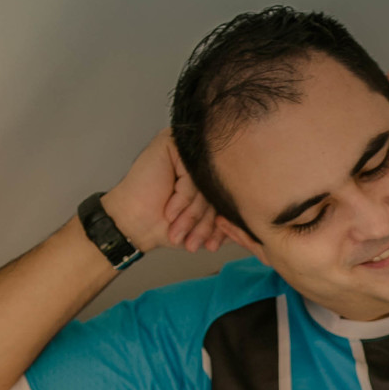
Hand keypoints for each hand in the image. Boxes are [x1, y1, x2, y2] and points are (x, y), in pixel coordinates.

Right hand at [101, 129, 223, 256]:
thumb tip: (254, 226)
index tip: (211, 246)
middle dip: (205, 223)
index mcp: (213, 174)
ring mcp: (188, 149)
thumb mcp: (204, 227)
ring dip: (192, 216)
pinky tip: (168, 210)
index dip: (220, 225)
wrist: (134, 223)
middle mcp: (202, 157)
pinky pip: (191, 178)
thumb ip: (227, 222)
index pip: (228, 197)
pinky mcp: (172, 143)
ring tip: (178, 231)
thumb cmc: (166, 225)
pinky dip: (181, 200)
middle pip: (218, 191)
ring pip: (206, 186)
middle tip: (193, 244)